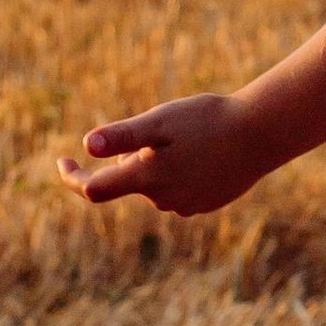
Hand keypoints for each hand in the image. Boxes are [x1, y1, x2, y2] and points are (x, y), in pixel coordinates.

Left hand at [57, 94, 267, 215]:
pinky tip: (202, 148)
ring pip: (155, 184)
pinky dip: (179, 171)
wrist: (263, 134)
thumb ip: (123, 136)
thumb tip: (86, 145)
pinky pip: (179, 188)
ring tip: (186, 134)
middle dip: (130, 156)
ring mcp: (186, 204)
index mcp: (146, 178)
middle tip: (157, 126)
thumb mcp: (161, 120)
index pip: (94, 189)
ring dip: (156, 163)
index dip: (73, 178)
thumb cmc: (210, 121)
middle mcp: (163, 199)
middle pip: (129, 180)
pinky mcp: (206, 203)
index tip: (62, 162)